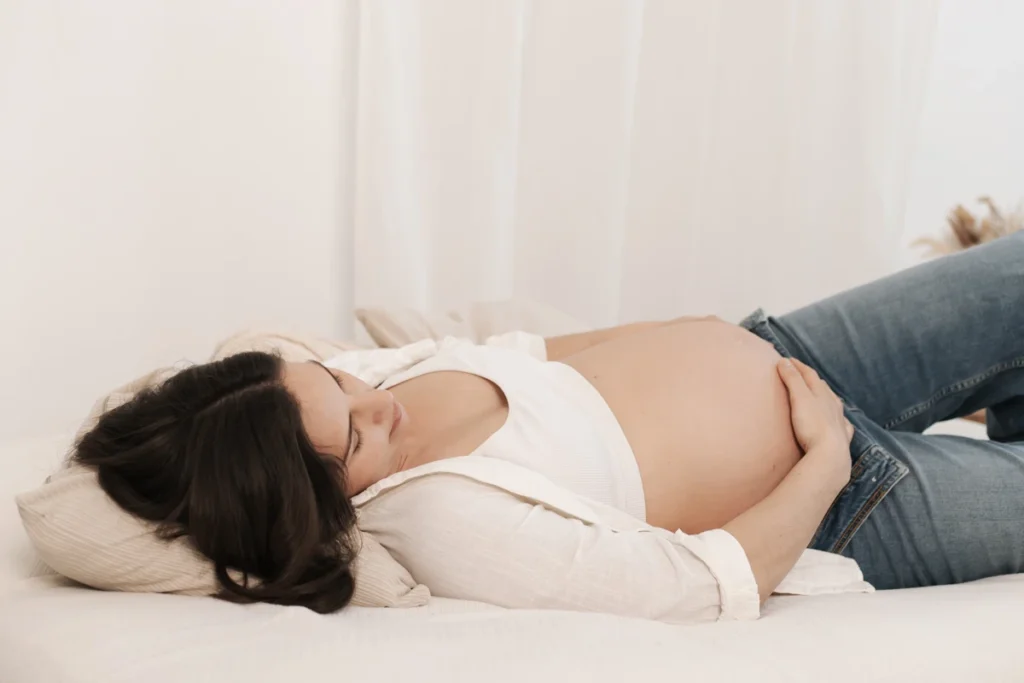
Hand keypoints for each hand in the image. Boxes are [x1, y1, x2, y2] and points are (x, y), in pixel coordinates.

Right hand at [777, 358, 853, 476]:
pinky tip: (840, 421)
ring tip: (821, 393)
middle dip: (811, 378)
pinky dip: (840, 419)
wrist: (830, 455)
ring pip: (834, 403)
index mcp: (822, 393)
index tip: (787, 360)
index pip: (809, 374)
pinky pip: (843, 425)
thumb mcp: (799, 398)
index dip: (798, 366)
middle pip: (822, 387)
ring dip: (827, 396)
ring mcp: (839, 421)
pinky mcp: (841, 438)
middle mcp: (833, 404)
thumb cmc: (813, 425)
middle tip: (801, 373)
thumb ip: (792, 379)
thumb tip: (784, 361)